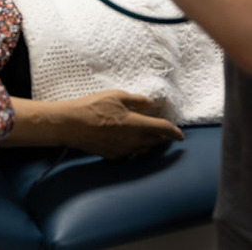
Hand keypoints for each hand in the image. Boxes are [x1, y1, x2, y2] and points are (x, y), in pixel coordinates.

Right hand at [60, 90, 183, 158]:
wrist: (70, 124)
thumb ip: (136, 100)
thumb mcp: (115, 96)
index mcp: (137, 124)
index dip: (175, 131)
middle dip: (162, 137)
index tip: (181, 134)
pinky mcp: (112, 156)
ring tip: (147, 136)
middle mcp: (134, 141)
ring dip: (149, 143)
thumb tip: (150, 103)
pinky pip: (129, 153)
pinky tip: (127, 141)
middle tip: (164, 132)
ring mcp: (123, 150)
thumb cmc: (92, 107)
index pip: (164, 129)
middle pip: (155, 141)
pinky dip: (133, 147)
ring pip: (143, 149)